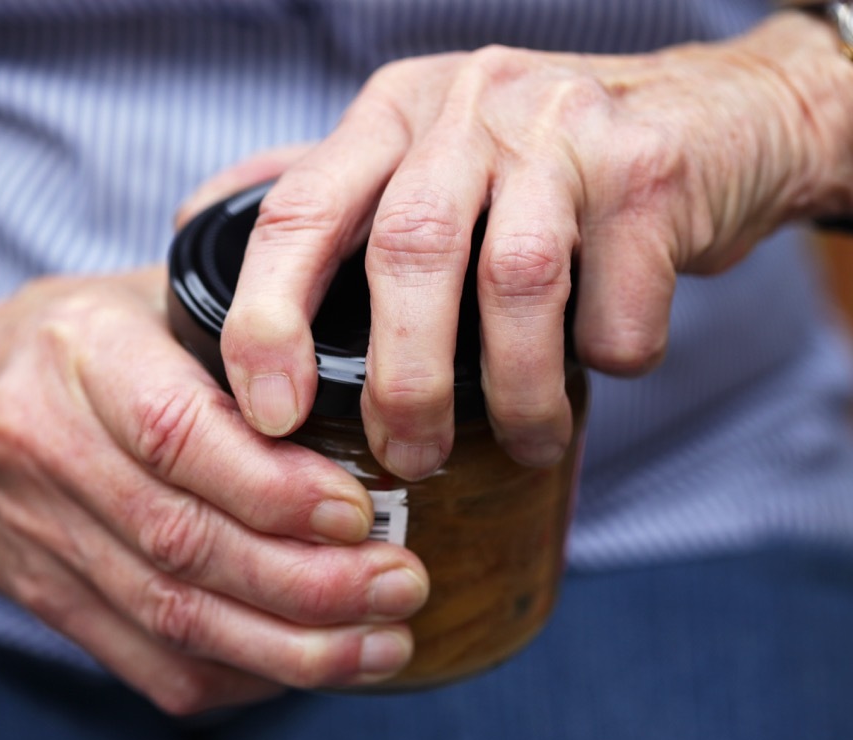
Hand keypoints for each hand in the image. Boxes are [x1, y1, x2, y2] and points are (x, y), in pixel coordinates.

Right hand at [0, 267, 428, 714]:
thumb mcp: (132, 295)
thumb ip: (232, 317)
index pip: (174, 434)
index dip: (271, 486)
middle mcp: (49, 452)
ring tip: (382, 643)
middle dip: (307, 581)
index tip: (360, 511)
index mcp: (77, 356)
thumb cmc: (56, 346)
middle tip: (402, 584)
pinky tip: (307, 666)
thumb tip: (367, 351)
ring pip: (172, 617)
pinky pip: (149, 663)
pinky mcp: (52, 602)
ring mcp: (43, 539)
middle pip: (182, 542)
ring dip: (288, 646)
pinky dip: (238, 677)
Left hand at [215, 12, 852, 476]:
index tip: (267, 412)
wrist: (714, 117)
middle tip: (409, 458)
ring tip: (522, 441)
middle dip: (402, 380)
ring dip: (515, 389)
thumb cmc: (541, 161)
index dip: (267, 317)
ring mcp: (565, 129)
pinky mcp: (654, 171)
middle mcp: (470, 105)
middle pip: (407, 251)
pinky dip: (610, 356)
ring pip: (518, 283)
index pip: (300, 208)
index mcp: (394, 113)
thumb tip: (201, 221)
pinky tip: (603, 363)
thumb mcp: (421, 147)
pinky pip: (618, 301)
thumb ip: (323, 187)